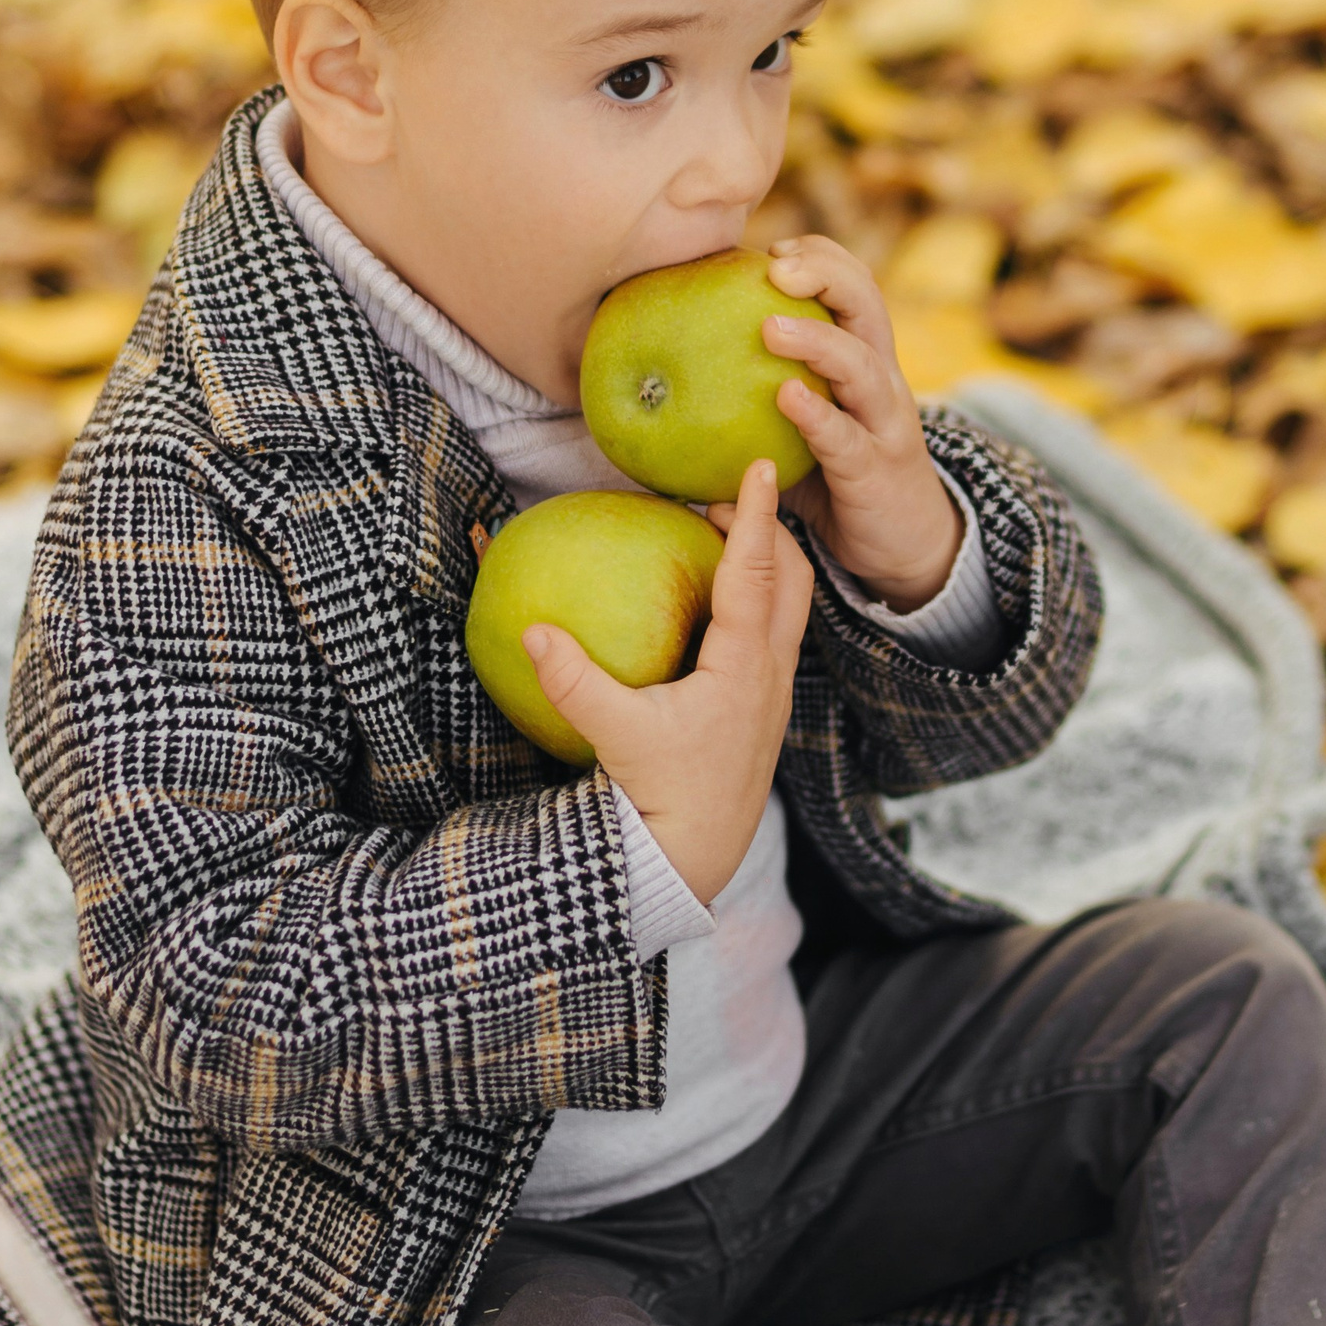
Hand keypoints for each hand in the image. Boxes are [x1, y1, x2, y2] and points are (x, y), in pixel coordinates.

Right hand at [523, 461, 811, 905]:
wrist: (694, 858)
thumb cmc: (658, 798)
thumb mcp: (614, 735)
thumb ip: (573, 682)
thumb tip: (533, 630)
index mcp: (743, 669)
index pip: (754, 574)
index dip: (754, 516)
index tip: (757, 467)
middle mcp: (772, 674)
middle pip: (792, 578)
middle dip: (769, 528)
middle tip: (726, 494)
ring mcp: (776, 692)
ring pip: (792, 606)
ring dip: (769, 562)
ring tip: (725, 534)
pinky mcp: (765, 708)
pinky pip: (778, 633)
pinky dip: (762, 597)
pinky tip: (720, 596)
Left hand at [760, 235, 959, 611]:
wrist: (905, 544)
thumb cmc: (837, 479)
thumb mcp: (799, 429)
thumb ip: (754, 400)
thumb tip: (661, 385)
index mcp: (864, 359)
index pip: (852, 286)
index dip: (819, 257)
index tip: (772, 247)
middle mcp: (881, 379)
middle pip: (866, 303)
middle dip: (824, 273)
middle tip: (774, 264)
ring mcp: (884, 422)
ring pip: (861, 364)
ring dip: (816, 339)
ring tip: (770, 326)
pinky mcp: (877, 468)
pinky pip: (846, 437)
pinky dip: (817, 415)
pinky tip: (786, 398)